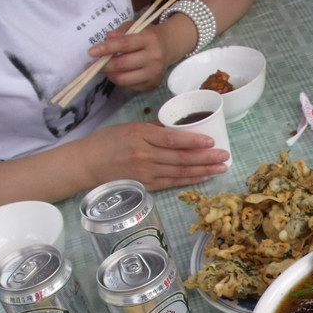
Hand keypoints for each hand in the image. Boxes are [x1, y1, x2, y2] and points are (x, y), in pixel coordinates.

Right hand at [79, 121, 229, 190]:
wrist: (87, 164)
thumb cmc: (107, 142)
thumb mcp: (129, 127)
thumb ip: (154, 128)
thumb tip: (178, 128)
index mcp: (139, 135)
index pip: (170, 139)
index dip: (192, 141)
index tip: (211, 140)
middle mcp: (144, 155)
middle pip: (180, 158)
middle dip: (206, 157)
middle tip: (225, 156)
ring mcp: (146, 172)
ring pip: (180, 172)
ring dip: (204, 170)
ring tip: (221, 167)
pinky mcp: (146, 185)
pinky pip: (173, 182)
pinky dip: (190, 180)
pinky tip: (205, 177)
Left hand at [87, 24, 172, 92]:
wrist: (169, 48)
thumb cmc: (148, 36)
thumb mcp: (136, 27)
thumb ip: (121, 31)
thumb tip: (107, 38)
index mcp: (149, 40)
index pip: (124, 44)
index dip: (106, 49)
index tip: (91, 52)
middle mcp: (154, 58)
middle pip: (123, 64)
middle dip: (104, 66)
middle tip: (91, 65)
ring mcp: (154, 73)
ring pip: (124, 79)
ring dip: (110, 75)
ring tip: (104, 70)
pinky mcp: (153, 84)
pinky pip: (130, 86)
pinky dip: (120, 80)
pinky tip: (117, 74)